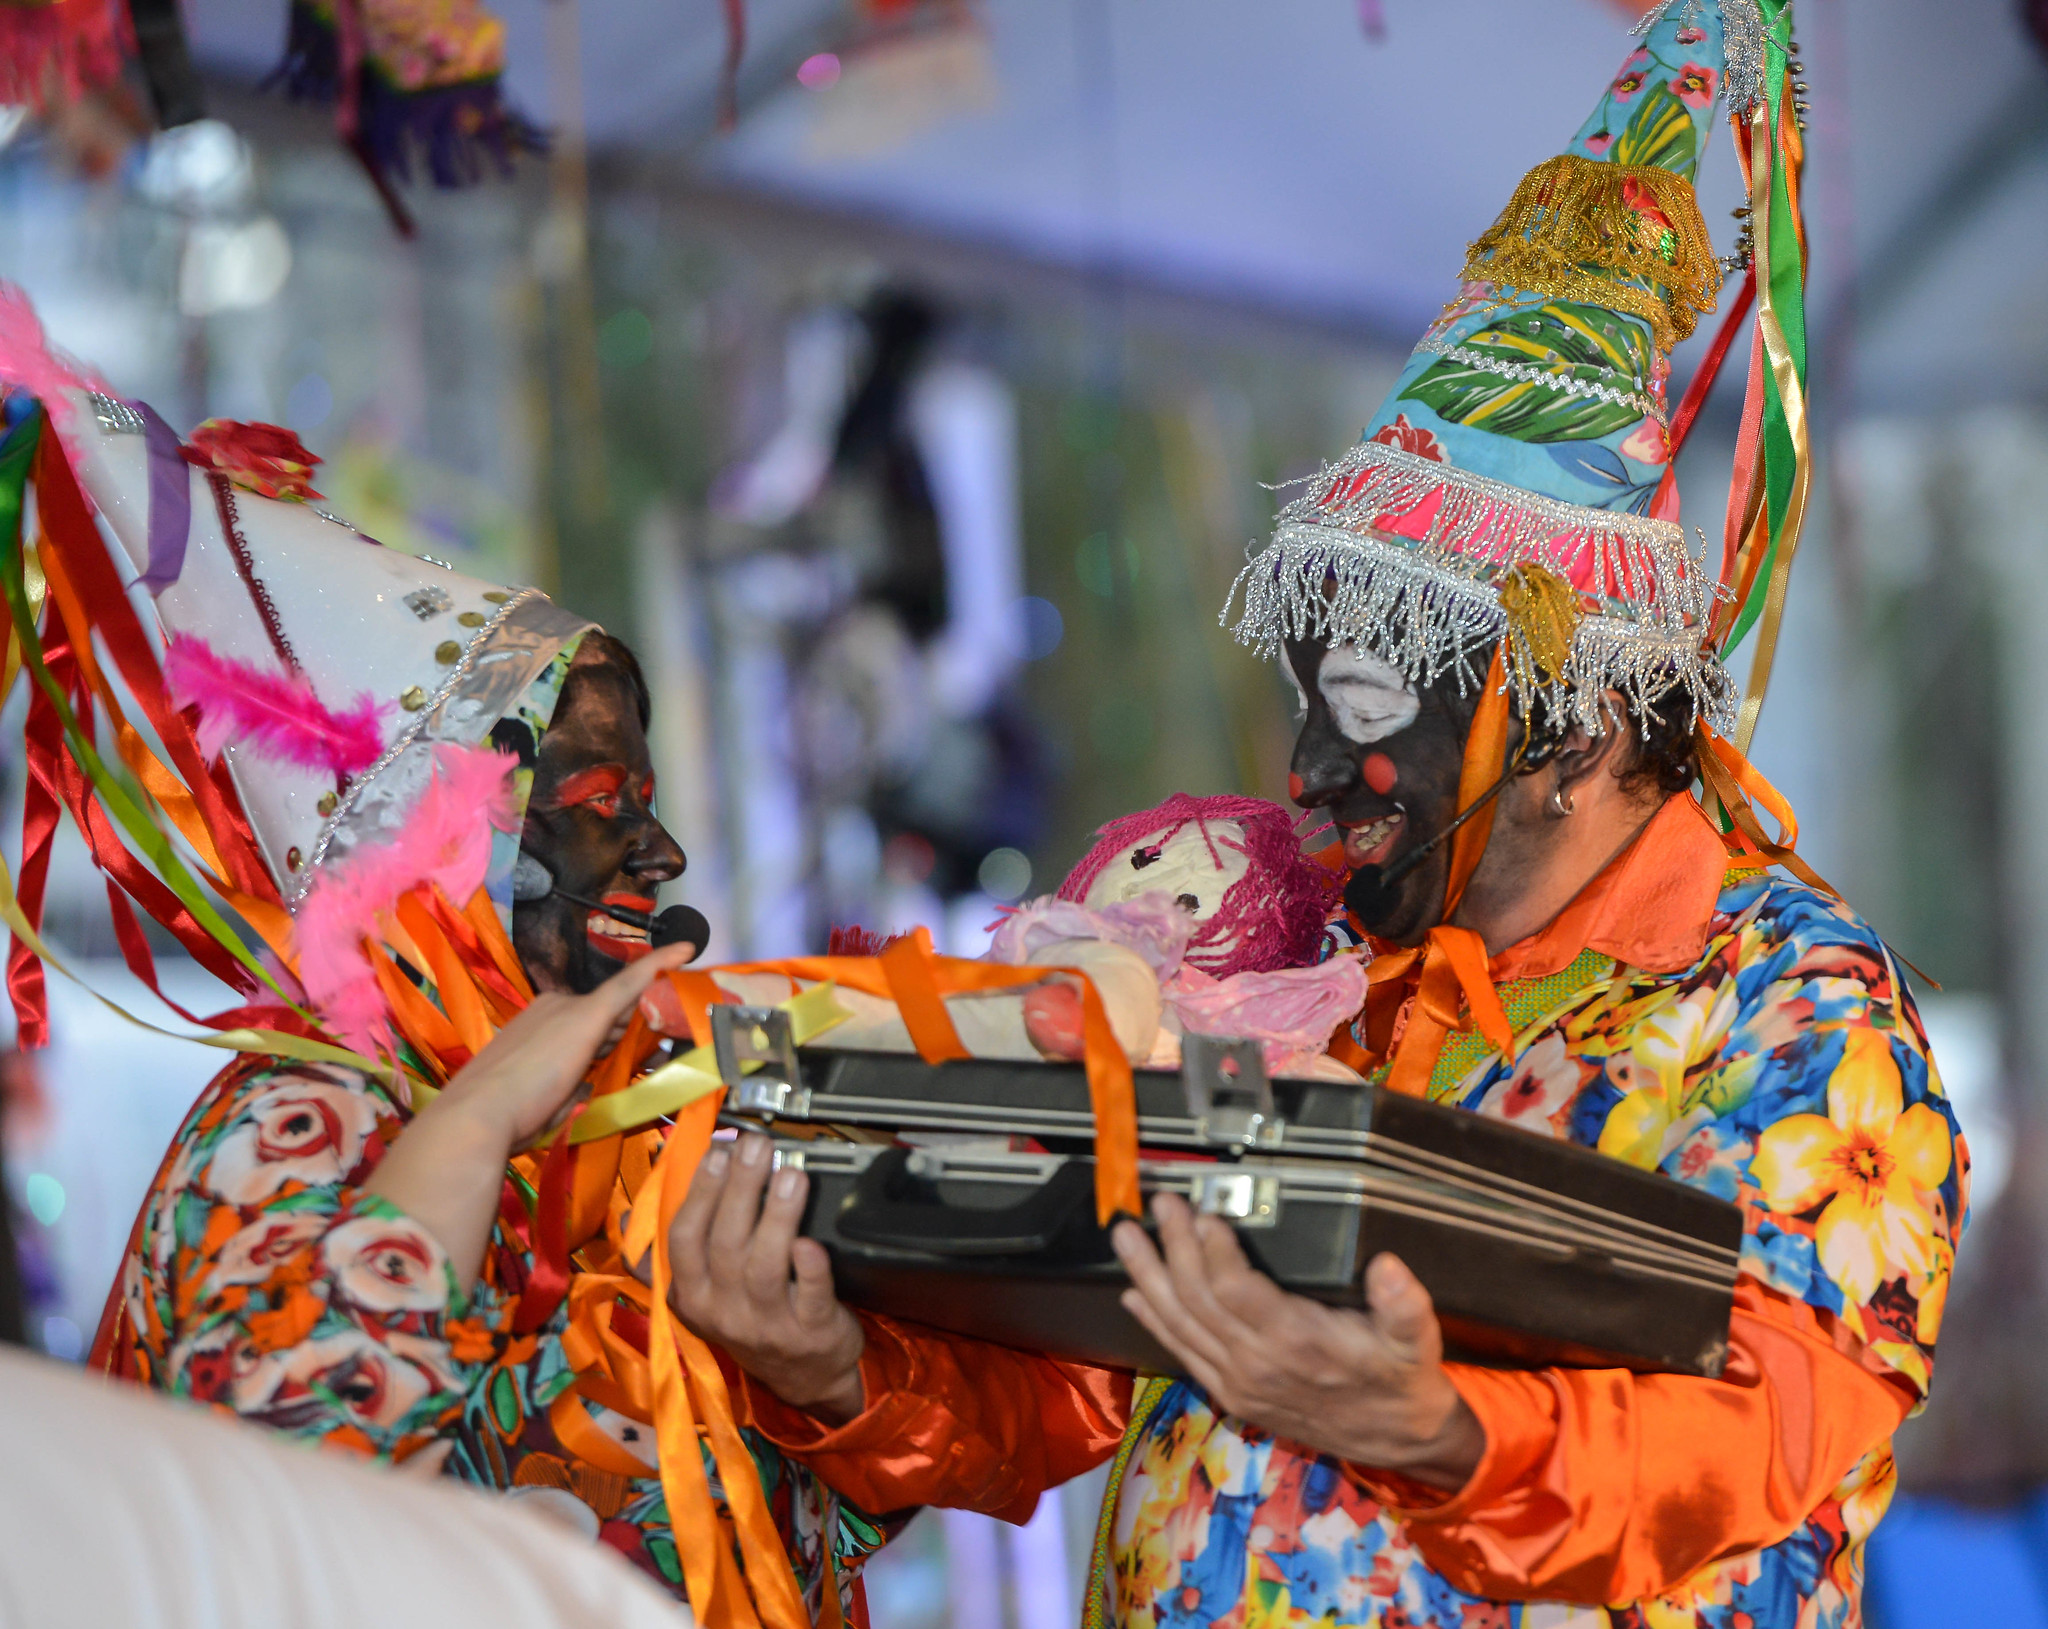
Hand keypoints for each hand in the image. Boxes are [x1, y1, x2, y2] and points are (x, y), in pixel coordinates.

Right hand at [366, 941, 699, 1288]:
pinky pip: (632, 984)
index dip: (613, 1036)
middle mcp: (552, 1008)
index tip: (631, 1042)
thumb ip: (571, 1089)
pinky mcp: (588, 1014)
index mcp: (537, 1028)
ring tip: (685, 1001)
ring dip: (650, 1015)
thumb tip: (590, 1088)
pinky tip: (685, 951)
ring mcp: (569, 1009)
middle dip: (635, 1034)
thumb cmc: (503, 1120)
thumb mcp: (545, 1103)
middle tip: (667, 1042)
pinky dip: (659, 964)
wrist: (477, 1117)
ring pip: (622, 1011)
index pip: (587, 1028)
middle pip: (607, 1020)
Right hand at [664, 1131, 865, 1423]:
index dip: (700, 1192)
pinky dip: (811, 1268)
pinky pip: (810, 1297)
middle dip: (740, 1189)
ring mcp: (767, 1324)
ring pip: (765, 1267)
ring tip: (791, 1176)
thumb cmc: (751, 1320)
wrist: (804, 1377)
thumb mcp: (700, 1296)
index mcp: (692, 1296)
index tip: (719, 1151)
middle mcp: (724, 1312)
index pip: (684, 1240)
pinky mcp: (811, 1331)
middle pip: (725, 1244)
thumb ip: (670, 1256)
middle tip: (757, 1148)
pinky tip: (811, 1241)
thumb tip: (627, 1217)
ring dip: (778, 1216)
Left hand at [1112, 1193, 1483, 1489]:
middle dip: (1173, 1248)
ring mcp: (1238, 1382)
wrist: (1396, 1443)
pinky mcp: (1232, 1393)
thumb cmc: (1401, 1381)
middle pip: (1197, 1301)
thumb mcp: (1417, 1341)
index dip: (1213, 1252)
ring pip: (1179, 1325)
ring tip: (1126, 1237)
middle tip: (1159, 1205)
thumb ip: (1404, 1304)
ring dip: (1149, 1277)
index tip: (1200, 1213)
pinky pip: (1182, 1353)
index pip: (1237, 1292)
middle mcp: (1257, 1365)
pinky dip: (1154, 1321)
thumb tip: (1390, 1268)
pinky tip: (1133, 1293)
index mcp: (1297, 1343)